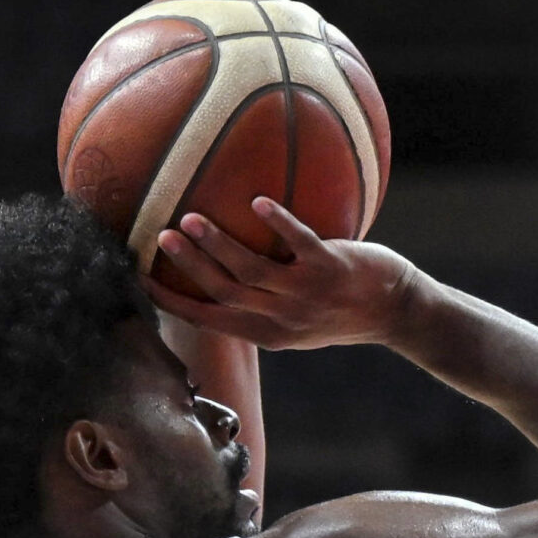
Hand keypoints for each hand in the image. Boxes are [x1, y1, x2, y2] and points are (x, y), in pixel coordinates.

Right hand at [148, 198, 422, 350]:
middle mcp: (282, 319)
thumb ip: (260, 308)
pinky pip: (299, 242)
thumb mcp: (295, 324)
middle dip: (189, 266)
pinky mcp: (330, 268)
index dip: (174, 303)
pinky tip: (257, 203)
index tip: (142, 280)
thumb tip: (218, 278)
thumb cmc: (340, 310)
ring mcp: (306, 295)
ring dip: (218, 244)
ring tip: (192, 218)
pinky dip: (277, 223)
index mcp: (266, 334)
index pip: (209, 321)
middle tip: (162, 236)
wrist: (395, 311)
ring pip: (251, 271)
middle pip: (223, 293)